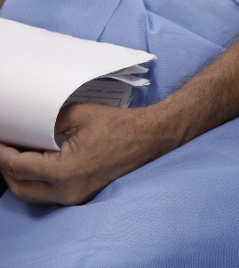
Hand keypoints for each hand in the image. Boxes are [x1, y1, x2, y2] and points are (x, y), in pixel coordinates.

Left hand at [0, 103, 178, 204]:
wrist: (150, 137)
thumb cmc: (119, 125)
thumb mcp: (77, 115)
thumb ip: (45, 124)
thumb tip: (24, 128)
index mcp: (64, 172)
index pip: (17, 167)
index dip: (2, 152)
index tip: (0, 140)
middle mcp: (67, 191)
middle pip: (18, 187)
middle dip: (7, 167)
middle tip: (6, 147)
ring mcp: (74, 197)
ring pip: (31, 194)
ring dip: (21, 175)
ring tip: (20, 153)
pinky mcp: (80, 195)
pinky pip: (48, 193)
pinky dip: (37, 180)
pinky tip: (39, 162)